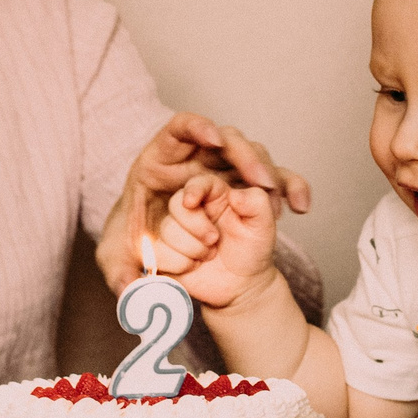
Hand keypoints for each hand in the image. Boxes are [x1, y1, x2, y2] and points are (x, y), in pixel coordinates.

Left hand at [97, 113, 310, 291]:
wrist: (164, 256)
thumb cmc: (135, 245)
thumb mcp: (117, 258)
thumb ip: (117, 272)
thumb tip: (125, 291)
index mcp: (160, 162)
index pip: (180, 129)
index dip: (197, 127)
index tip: (212, 138)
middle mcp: (197, 160)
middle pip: (227, 139)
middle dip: (245, 154)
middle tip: (258, 177)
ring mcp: (226, 173)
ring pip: (255, 156)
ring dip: (268, 171)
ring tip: (274, 195)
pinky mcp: (248, 189)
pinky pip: (276, 182)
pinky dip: (292, 188)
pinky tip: (301, 206)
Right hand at [150, 174, 282, 308]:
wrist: (243, 285)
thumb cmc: (253, 251)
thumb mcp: (263, 225)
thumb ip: (257, 203)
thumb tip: (236, 194)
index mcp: (215, 196)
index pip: (197, 183)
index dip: (192, 190)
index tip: (192, 201)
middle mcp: (192, 210)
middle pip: (176, 205)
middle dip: (194, 226)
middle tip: (214, 240)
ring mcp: (177, 231)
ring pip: (166, 230)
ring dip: (191, 248)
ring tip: (208, 255)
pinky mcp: (166, 252)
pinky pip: (159, 253)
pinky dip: (179, 263)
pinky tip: (194, 266)